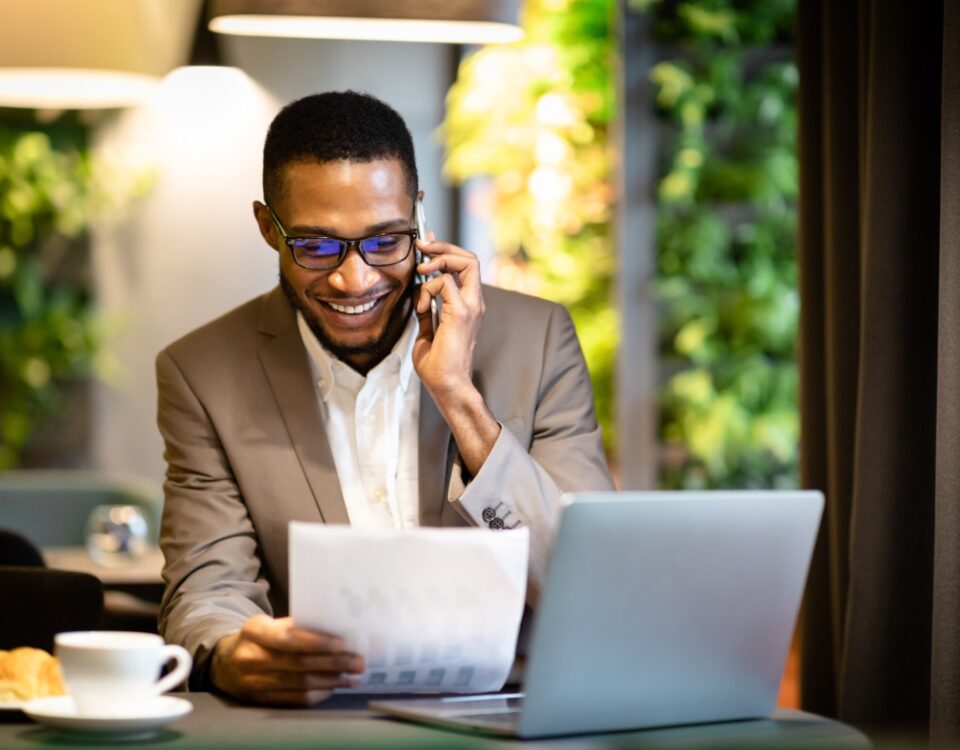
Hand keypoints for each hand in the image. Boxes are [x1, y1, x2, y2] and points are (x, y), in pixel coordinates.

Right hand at [210, 615, 363, 705]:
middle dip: (333, 663)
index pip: (288, 638)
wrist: (226, 661)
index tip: (341, 643)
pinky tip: (333, 687)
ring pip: (299, 683)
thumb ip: (295, 626)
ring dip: (331, 680)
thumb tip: (336, 631)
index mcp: (254, 630)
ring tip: (352, 676)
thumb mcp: (269, 623)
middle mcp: (250, 657)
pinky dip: (317, 693)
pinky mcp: (259, 700)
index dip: (316, 642)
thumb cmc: (259, 638)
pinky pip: (294, 699)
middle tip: (357, 662)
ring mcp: (253, 682)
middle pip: (298, 663)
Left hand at [412, 238, 484, 401]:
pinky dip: (428, 289)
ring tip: (421, 272)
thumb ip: (426, 311)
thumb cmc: (439, 366)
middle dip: (443, 247)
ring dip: (439, 260)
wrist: (447, 386)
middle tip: (422, 247)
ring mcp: (471, 307)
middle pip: (469, 258)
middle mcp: (474, 303)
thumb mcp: (427, 332)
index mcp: (468, 306)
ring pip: (465, 262)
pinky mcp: (462, 313)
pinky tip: (421, 308)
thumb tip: (418, 293)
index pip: (464, 266)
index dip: (445, 250)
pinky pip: (445, 284)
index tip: (426, 243)